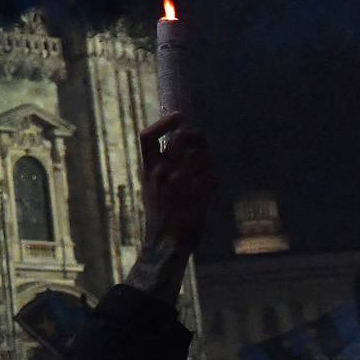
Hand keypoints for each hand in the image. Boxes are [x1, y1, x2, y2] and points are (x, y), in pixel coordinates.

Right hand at [138, 112, 213, 254]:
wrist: (166, 243)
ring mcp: (179, 185)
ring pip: (199, 155)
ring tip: (205, 168)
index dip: (164, 122)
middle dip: (194, 136)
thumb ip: (159, 162)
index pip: (148, 136)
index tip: (179, 116)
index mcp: (147, 169)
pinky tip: (208, 183)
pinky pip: (211, 174)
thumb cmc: (162, 212)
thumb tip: (177, 138)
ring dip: (205, 158)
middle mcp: (160, 173)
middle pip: (179, 139)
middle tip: (200, 141)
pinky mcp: (197, 197)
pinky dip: (212, 175)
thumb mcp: (151, 185)